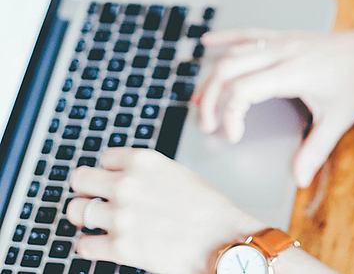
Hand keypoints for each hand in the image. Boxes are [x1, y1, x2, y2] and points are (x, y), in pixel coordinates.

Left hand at [67, 148, 264, 273]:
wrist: (225, 241)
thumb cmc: (210, 210)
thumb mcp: (177, 174)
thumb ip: (147, 174)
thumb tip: (124, 179)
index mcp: (143, 162)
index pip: (104, 158)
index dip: (110, 172)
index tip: (115, 182)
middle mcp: (127, 185)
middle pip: (79, 179)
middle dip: (88, 190)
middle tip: (97, 200)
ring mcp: (120, 216)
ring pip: (76, 211)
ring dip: (87, 218)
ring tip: (101, 224)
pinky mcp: (120, 248)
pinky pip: (83, 245)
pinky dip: (92, 247)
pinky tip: (106, 245)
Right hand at [192, 17, 353, 187]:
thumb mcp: (340, 118)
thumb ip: (316, 150)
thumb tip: (299, 178)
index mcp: (291, 72)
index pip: (242, 90)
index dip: (230, 115)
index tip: (233, 137)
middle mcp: (281, 52)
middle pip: (229, 70)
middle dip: (210, 98)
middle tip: (207, 125)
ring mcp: (282, 41)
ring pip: (235, 53)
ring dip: (212, 76)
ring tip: (198, 99)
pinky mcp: (286, 37)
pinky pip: (249, 34)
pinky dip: (227, 39)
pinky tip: (209, 42)